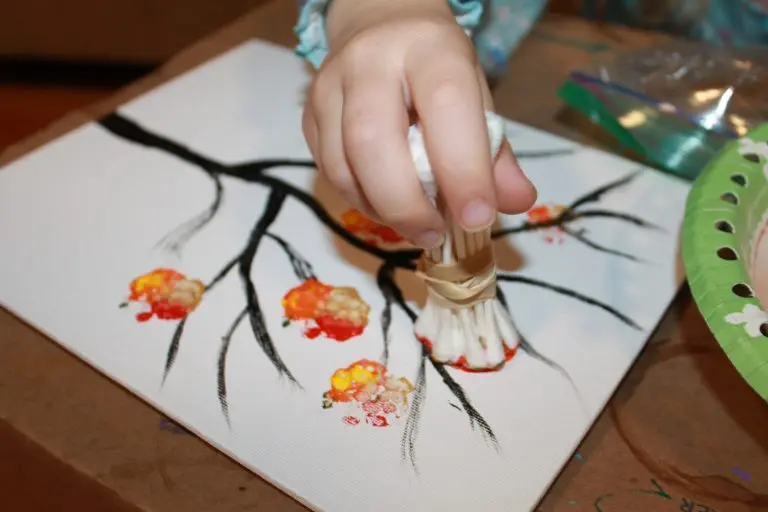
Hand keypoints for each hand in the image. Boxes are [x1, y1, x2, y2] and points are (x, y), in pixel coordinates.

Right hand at [302, 0, 535, 247]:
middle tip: (433, 234)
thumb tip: (516, 202)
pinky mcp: (309, 114)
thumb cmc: (437, 72)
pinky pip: (327, 171)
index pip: (446, 107)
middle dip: (405, 203)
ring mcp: (329, 86)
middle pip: (372, 140)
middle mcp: (371, 60)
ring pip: (342, 163)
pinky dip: (360, 200)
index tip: (477, 218)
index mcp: (430, 48)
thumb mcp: (477, 98)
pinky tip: (386, 205)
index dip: (462, 170)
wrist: (382, 28)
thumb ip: (497, 154)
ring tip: (414, 224)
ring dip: (380, 209)